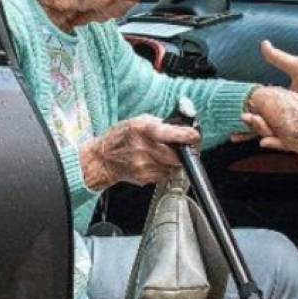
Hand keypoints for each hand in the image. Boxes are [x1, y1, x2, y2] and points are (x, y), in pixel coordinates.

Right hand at [80, 115, 199, 189]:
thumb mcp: (139, 121)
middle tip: (183, 146)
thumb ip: (162, 123)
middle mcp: (143, 147)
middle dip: (183, 150)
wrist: (103, 158)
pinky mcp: (144, 177)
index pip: (169, 133)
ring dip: (173, 160)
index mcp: (143, 129)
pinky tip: (153, 162)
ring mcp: (143, 164)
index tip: (195, 135)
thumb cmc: (121, 136)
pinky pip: (165, 174)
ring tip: (162, 153)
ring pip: (173, 165)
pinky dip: (164, 168)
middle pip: (176, 154)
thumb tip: (184, 125)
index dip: (186, 135)